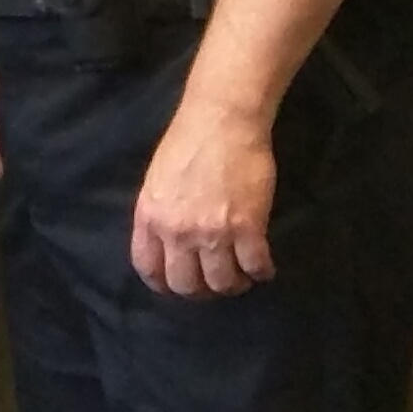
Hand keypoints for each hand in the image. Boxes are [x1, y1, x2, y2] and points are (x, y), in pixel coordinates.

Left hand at [131, 93, 277, 296]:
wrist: (222, 120)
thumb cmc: (187, 143)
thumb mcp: (157, 182)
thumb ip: (159, 216)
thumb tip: (168, 245)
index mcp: (150, 218)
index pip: (149, 269)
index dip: (164, 285)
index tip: (178, 286)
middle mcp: (177, 231)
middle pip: (186, 285)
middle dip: (201, 291)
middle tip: (215, 281)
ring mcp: (213, 232)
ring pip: (222, 283)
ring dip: (234, 284)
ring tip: (242, 276)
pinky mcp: (248, 227)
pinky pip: (255, 267)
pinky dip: (261, 272)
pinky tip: (263, 267)